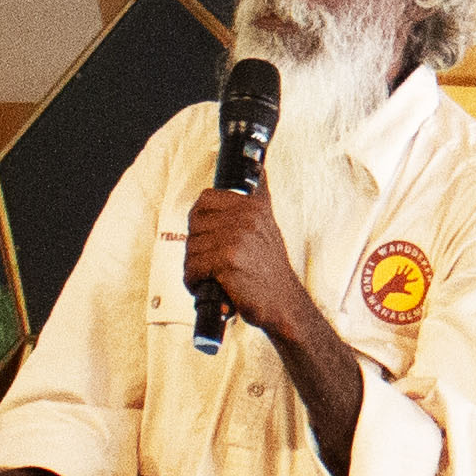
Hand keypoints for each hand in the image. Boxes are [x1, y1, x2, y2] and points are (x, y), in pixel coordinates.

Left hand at [184, 187, 323, 354]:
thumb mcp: (268, 228)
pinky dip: (194, 280)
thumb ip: (258, 202)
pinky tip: (207, 286)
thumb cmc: (270, 272)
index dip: (199, 220)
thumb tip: (259, 170)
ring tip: (210, 277)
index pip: (206, 199)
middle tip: (209, 263)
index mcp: (254, 206)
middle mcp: (247, 217)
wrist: (284, 304)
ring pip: (192, 247)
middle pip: (194, 224)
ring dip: (194, 267)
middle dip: (196, 247)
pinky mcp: (228, 260)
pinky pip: (193, 266)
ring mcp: (237, 237)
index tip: (206, 237)